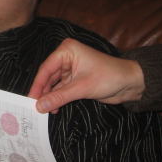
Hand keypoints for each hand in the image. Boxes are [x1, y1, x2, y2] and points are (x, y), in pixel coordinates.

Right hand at [28, 38, 144, 113]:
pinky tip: (54, 108)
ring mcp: (70, 68)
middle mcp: (66, 57)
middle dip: (43, 92)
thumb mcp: (82, 88)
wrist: (131, 83)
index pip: (46, 68)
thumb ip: (59, 97)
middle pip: (48, 76)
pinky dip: (58, 98)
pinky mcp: (75, 78)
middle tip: (34, 106)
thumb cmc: (109, 77)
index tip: (30, 98)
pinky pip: (62, 88)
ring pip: (54, 83)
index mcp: (67, 50)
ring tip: (44, 110)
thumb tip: (39, 106)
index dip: (38, 84)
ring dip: (51, 96)